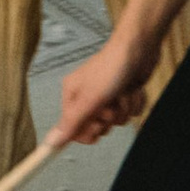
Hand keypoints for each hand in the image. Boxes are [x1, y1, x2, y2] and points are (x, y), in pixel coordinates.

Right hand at [53, 32, 156, 146]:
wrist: (139, 48)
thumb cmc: (112, 66)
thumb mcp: (89, 99)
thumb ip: (70, 122)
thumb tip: (50, 142)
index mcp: (72, 95)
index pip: (74, 130)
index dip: (87, 131)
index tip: (98, 124)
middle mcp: (87, 96)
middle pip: (97, 127)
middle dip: (109, 118)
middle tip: (109, 102)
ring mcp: (106, 96)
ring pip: (117, 121)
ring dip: (124, 109)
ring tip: (122, 91)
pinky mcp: (122, 95)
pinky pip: (130, 114)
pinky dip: (134, 103)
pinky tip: (132, 88)